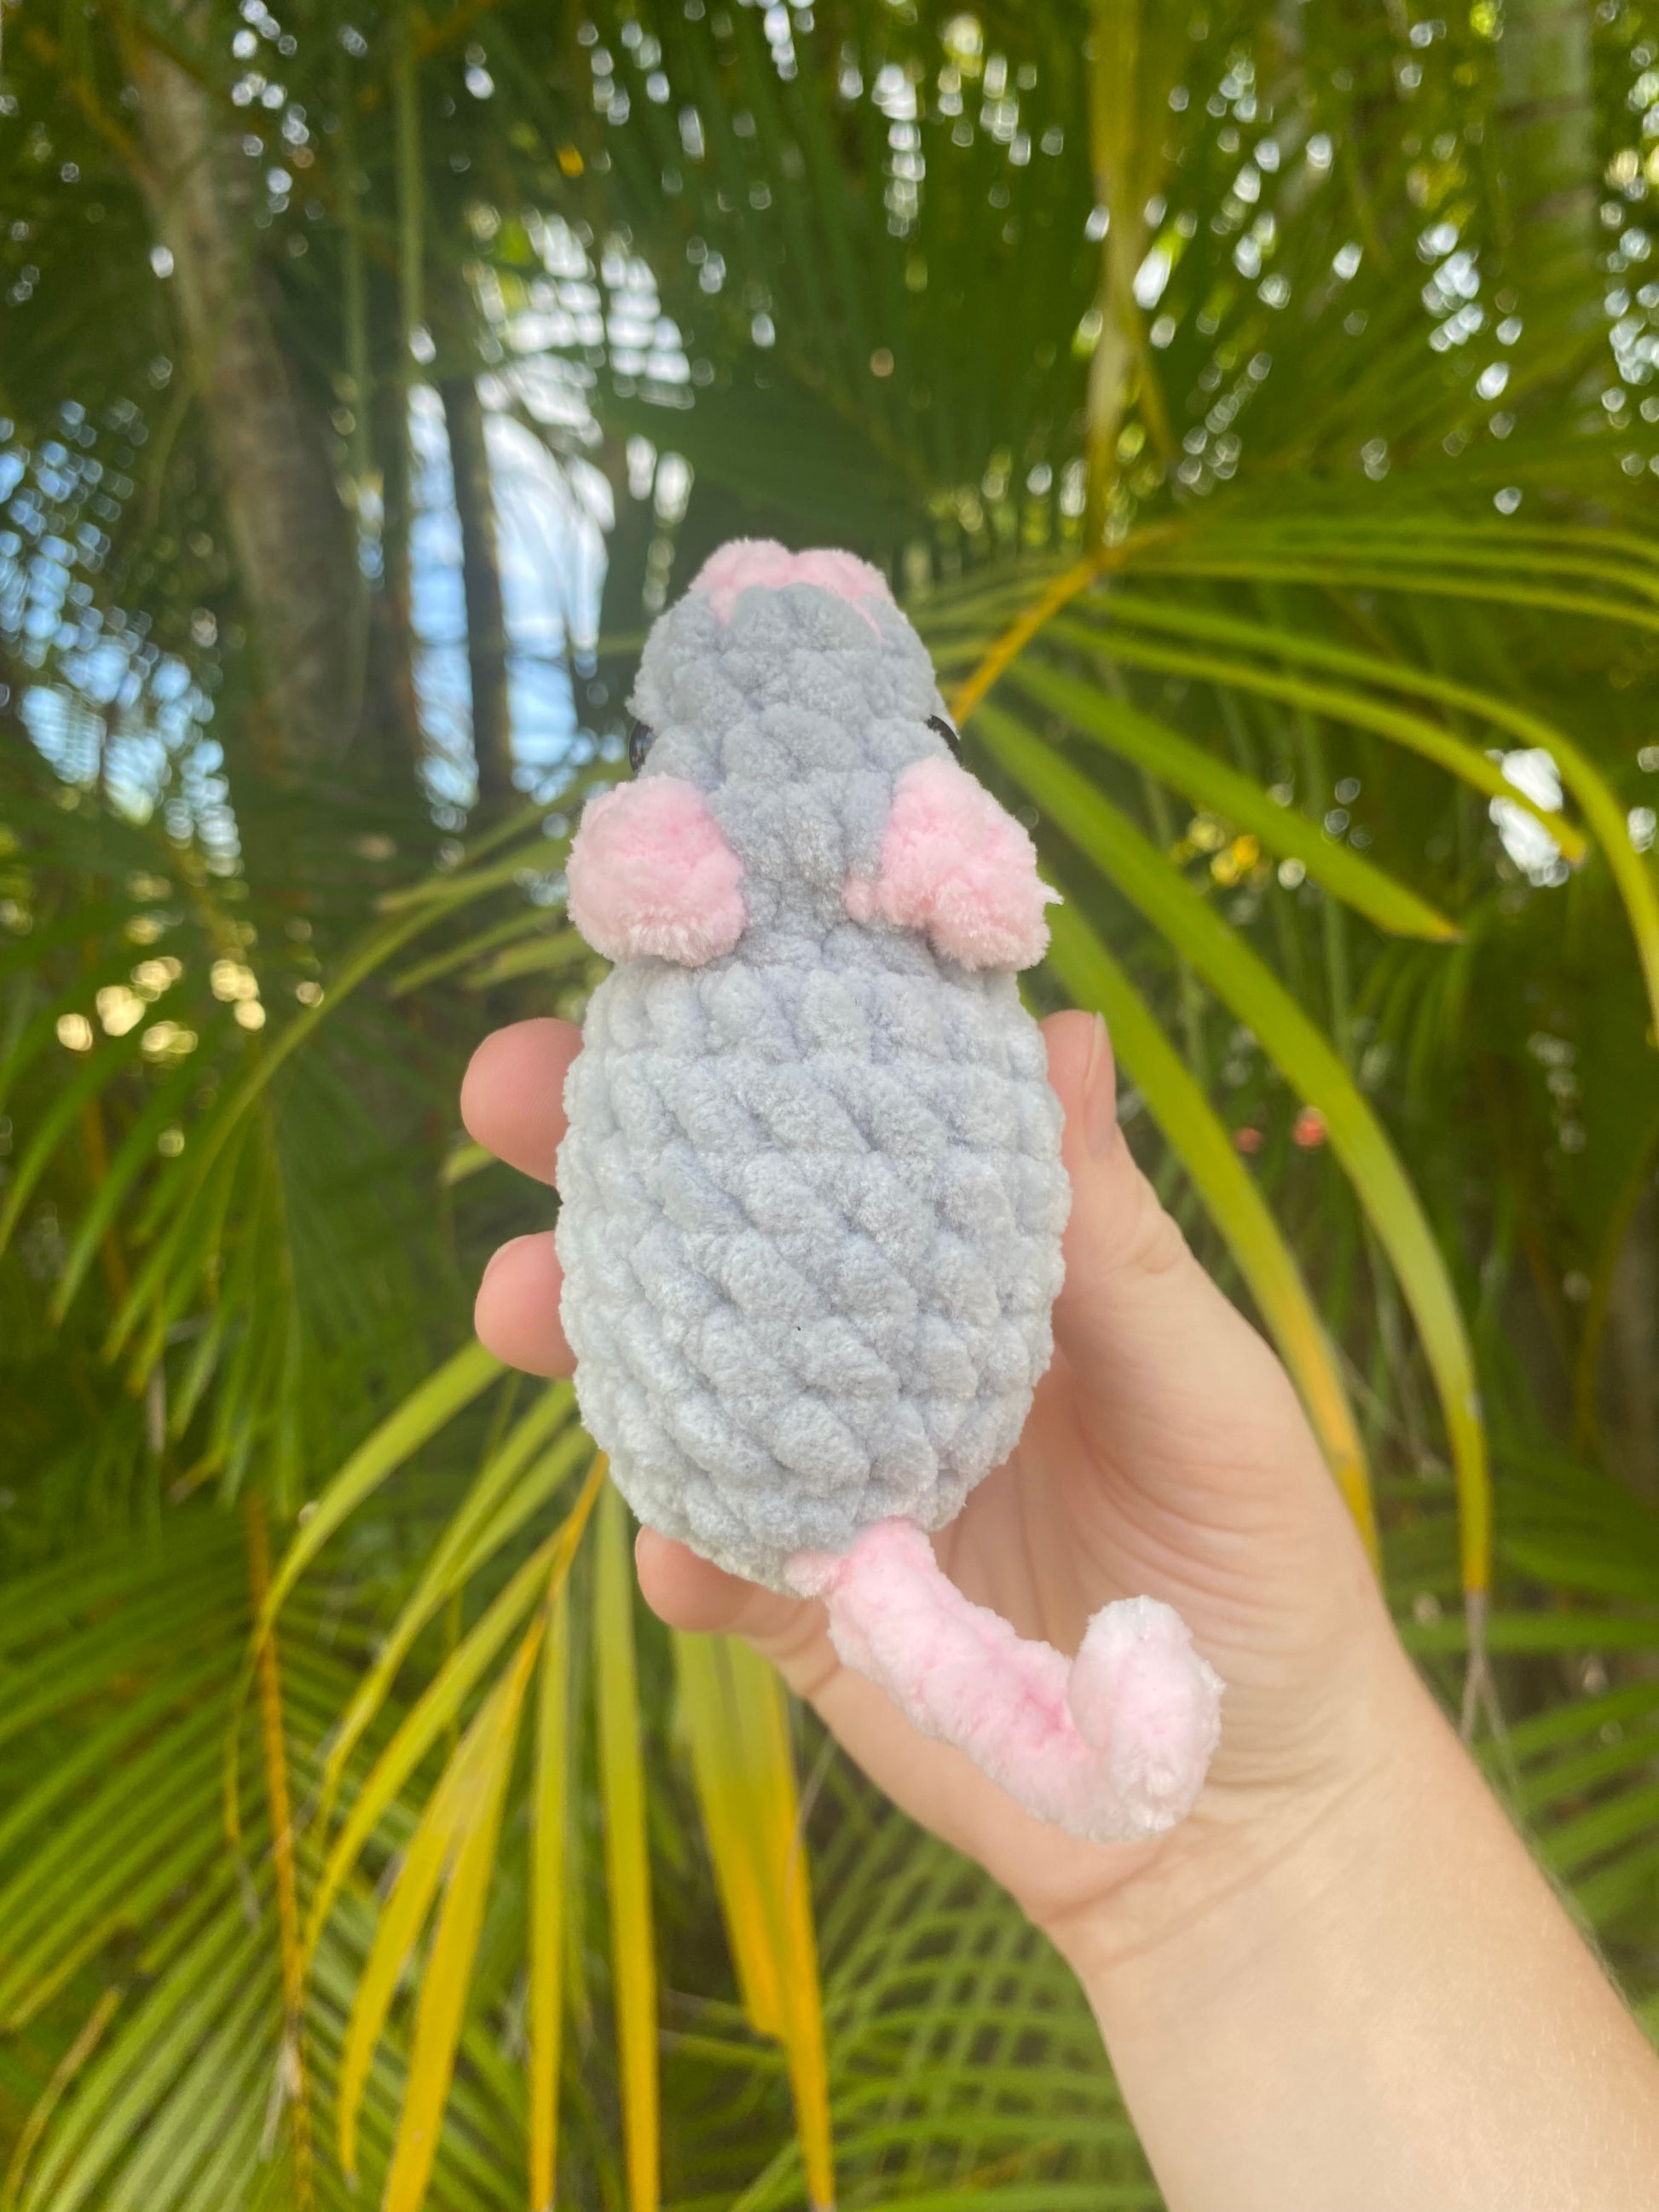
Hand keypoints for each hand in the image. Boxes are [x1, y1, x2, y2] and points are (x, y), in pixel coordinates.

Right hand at [462, 1010, 1400, 1953]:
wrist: (1246, 1812)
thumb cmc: (1257, 1566)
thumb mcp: (1204, 1386)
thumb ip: (1111, 1236)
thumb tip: (1059, 1030)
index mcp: (978, 1274)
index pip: (847, 1133)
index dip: (752, 1047)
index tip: (663, 964)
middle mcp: (883, 1356)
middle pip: (720, 1239)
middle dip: (600, 1162)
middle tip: (507, 1095)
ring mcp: (831, 1480)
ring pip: (679, 1384)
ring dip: (588, 1338)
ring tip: (518, 1305)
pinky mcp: (804, 1611)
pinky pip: (711, 1565)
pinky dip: (682, 1550)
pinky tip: (675, 1550)